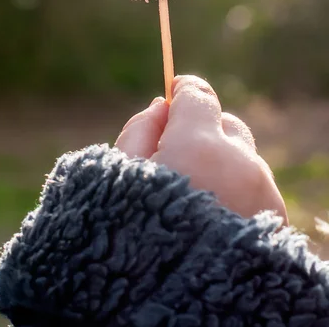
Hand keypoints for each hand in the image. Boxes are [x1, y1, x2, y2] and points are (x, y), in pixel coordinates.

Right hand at [115, 75, 287, 223]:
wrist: (178, 306)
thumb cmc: (134, 239)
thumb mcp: (120, 180)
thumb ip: (139, 131)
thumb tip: (160, 106)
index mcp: (200, 146)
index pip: (199, 95)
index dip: (183, 90)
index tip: (174, 92)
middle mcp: (242, 164)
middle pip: (227, 124)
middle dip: (203, 131)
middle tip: (176, 158)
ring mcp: (263, 193)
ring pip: (243, 159)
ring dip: (221, 164)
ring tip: (192, 200)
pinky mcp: (275, 219)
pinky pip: (254, 188)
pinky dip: (235, 191)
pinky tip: (212, 220)